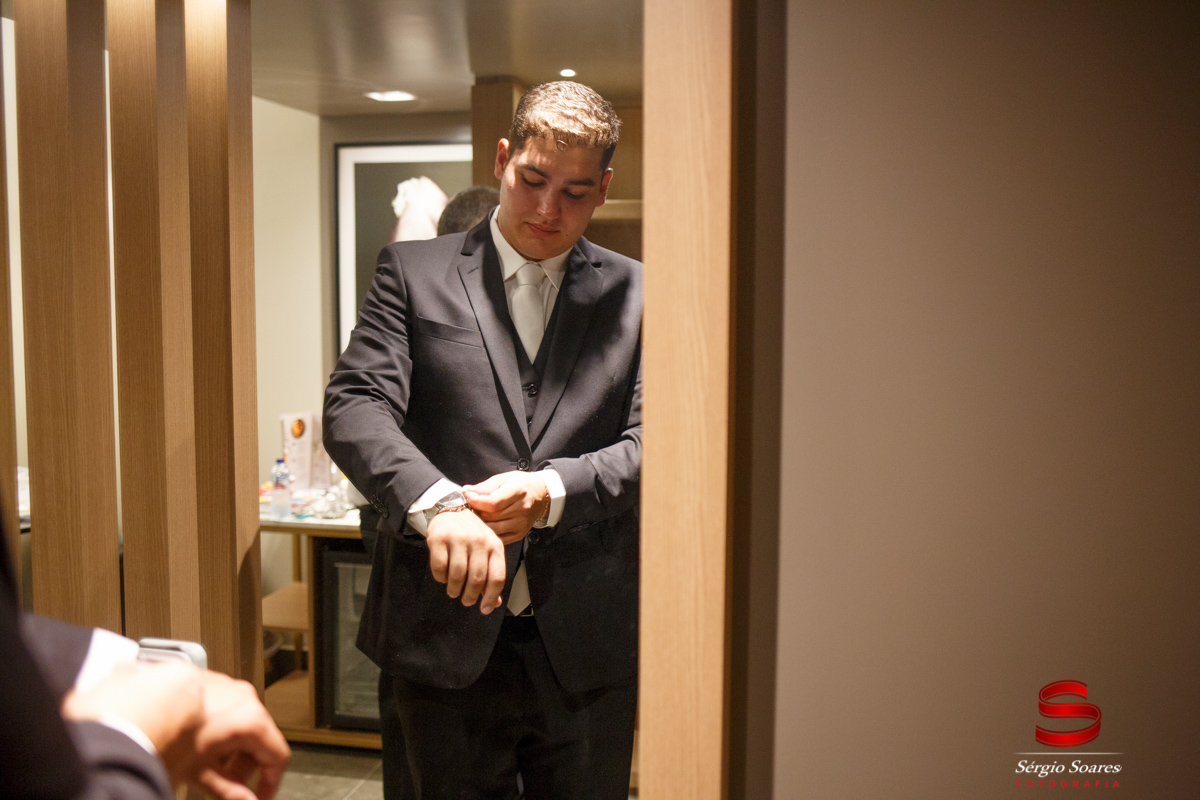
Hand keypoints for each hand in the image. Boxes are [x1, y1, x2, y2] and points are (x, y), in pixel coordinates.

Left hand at [62, 662, 289, 799]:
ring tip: (200, 765)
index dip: (270, 782)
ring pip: (235, 721)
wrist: (132, 706)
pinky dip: (210, 728)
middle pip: (255, 737)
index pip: (277, 755)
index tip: (258, 795)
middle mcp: (242, 697)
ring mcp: (222, 685)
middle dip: (242, 765)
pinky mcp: (202, 680)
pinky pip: (217, 708)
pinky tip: (188, 743)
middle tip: (225, 785)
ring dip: (225, 747)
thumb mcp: (200, 773)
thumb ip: (228, 791)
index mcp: (251, 719)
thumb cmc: (165, 735)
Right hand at [425, 508, 506, 613]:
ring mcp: (459, 538)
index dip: (492, 597)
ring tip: (454, 591)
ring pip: (457, 575)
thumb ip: (490, 575)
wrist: (451, 509)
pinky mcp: (439, 538)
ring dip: (454, 589)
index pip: (497, 577)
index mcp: (494, 545)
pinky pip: (439, 567)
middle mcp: (479, 541)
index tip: (485, 609)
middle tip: (466, 601)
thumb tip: (495, 603)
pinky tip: (443, 577)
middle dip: (470, 596)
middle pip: (477, 579)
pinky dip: (440, 578)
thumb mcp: (486, 550)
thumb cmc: (471, 535)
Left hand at [463, 471, 549, 543]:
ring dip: (479, 524)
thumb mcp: (503, 479)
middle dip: (475, 511)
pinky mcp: (519, 534)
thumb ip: (484, 487)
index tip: (467, 496)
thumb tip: (466, 492)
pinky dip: (487, 532)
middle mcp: (522, 509)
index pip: (493, 502)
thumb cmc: (520, 484)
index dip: (476, 501)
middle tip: (467, 506)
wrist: (540, 495)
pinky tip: (483, 524)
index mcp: (518, 491)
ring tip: (474, 516)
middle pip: (491, 516)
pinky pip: (498, 538)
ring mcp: (521, 524)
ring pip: (492, 529)